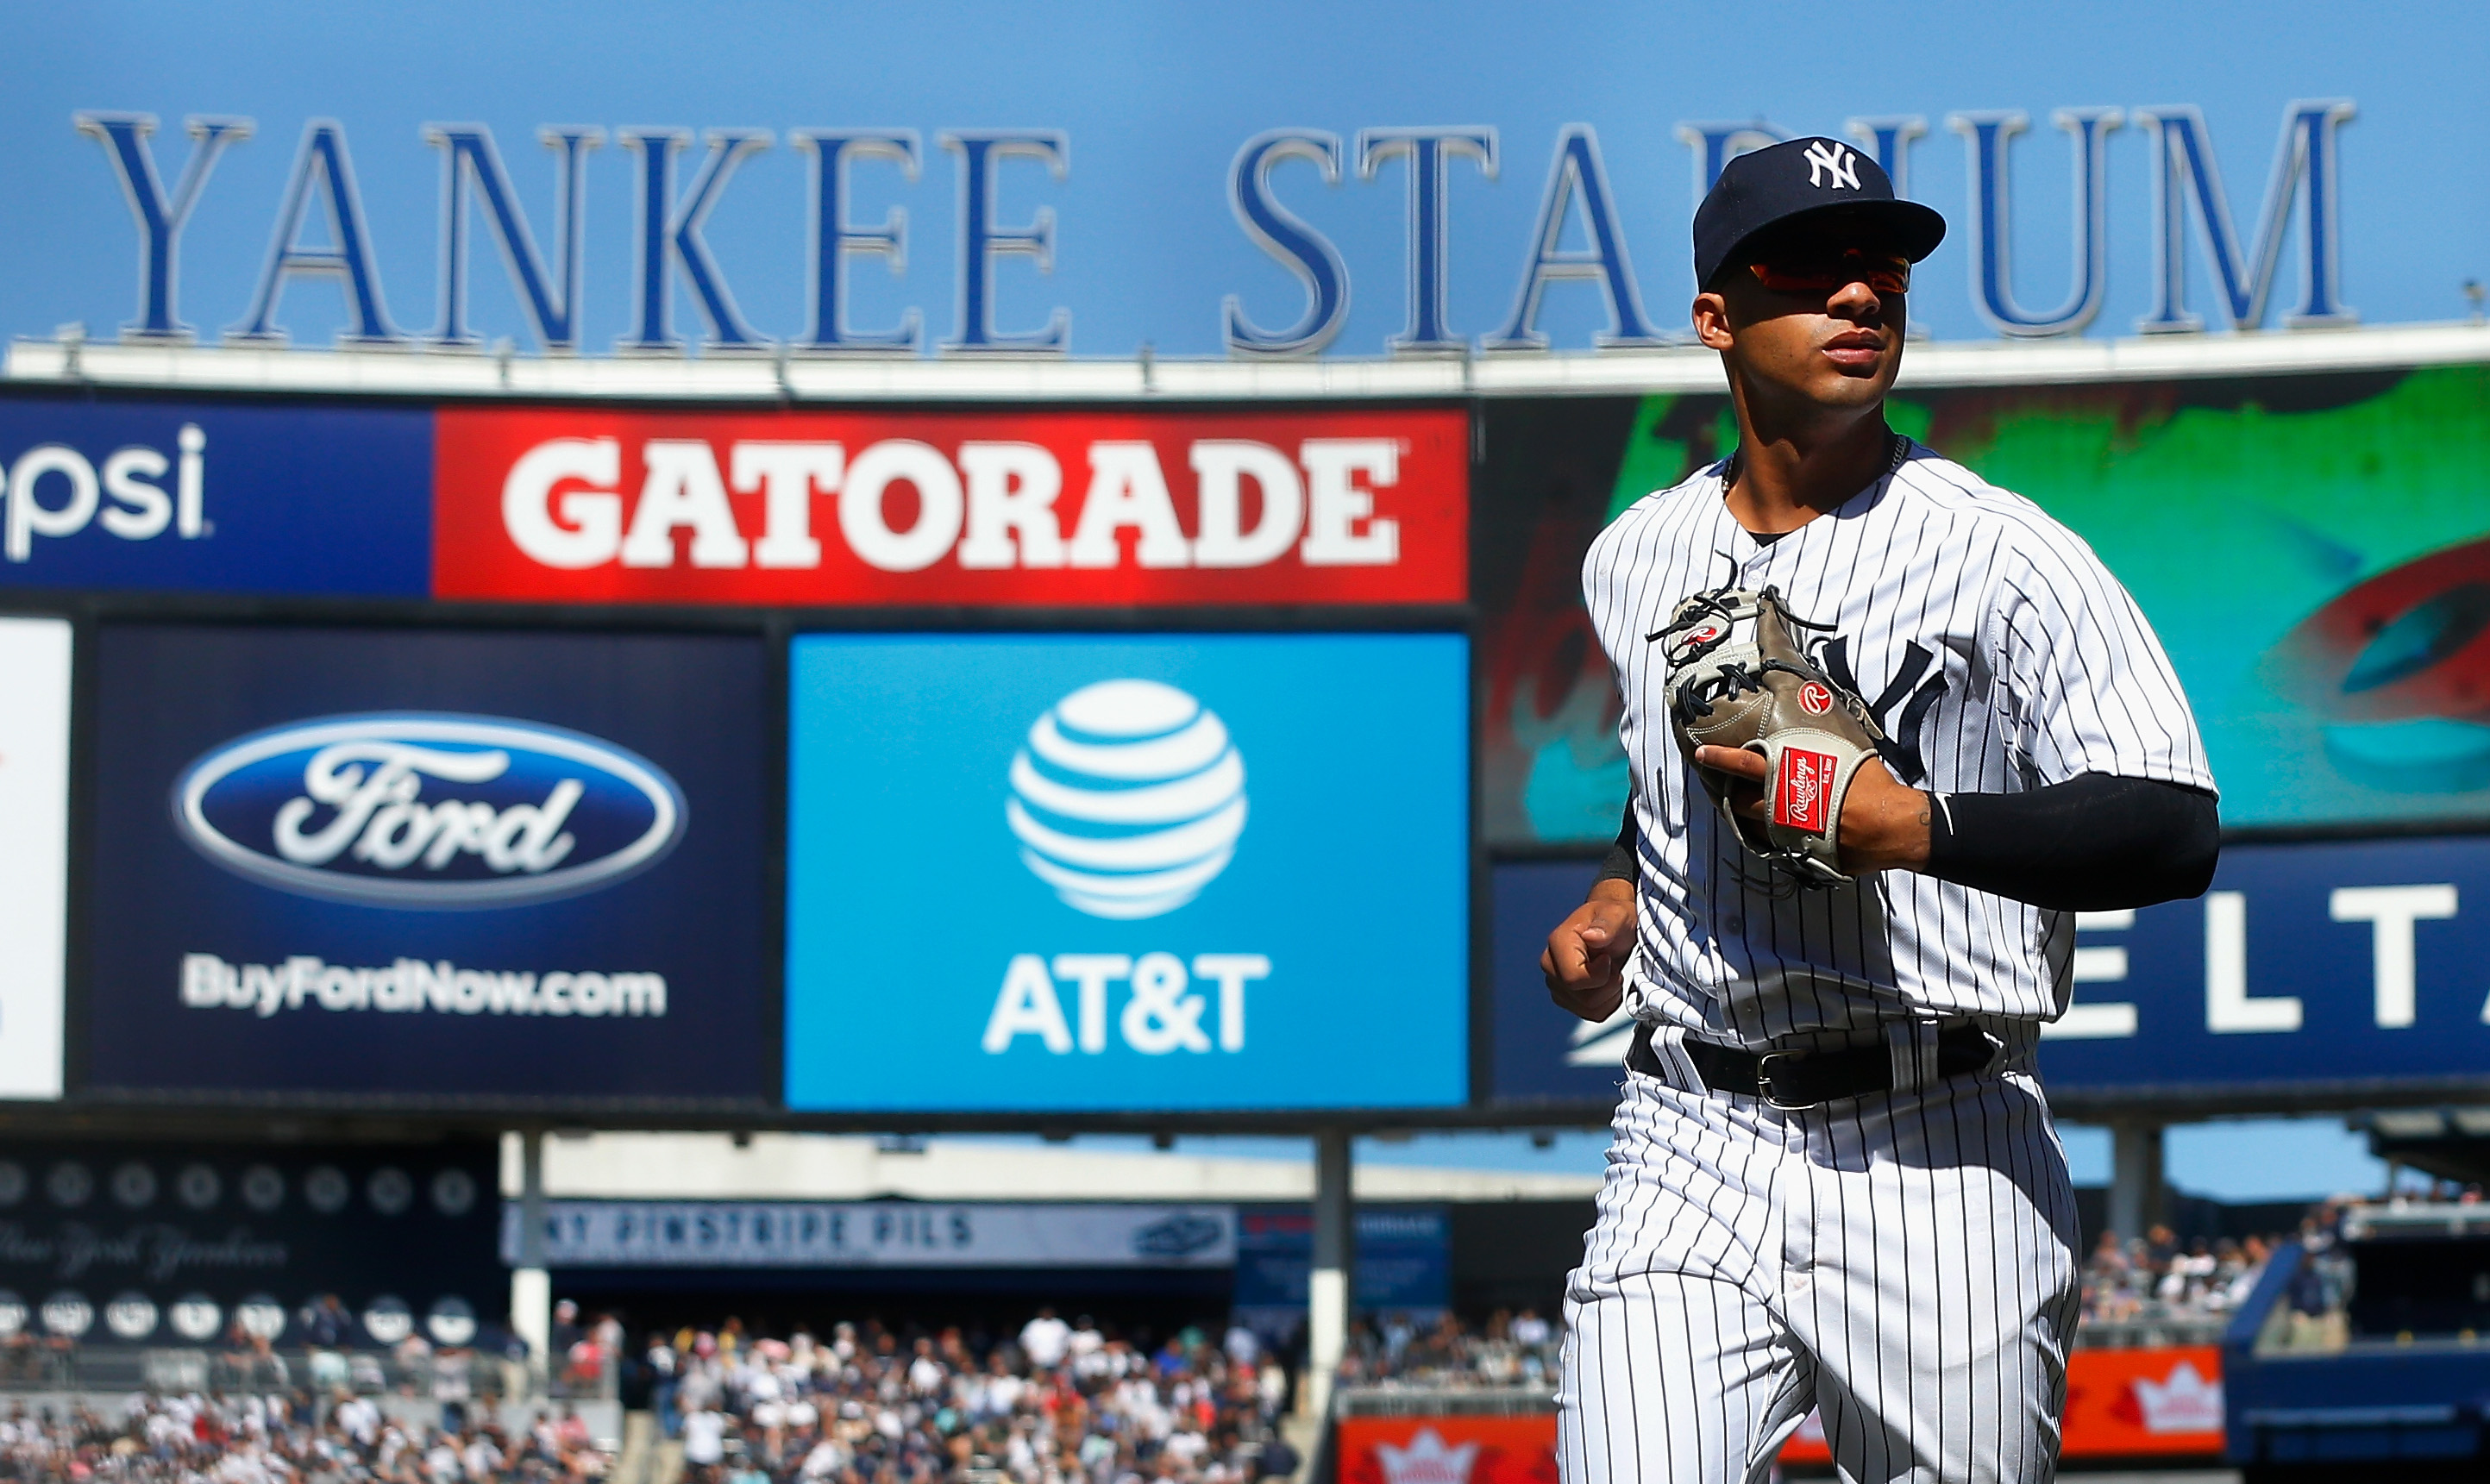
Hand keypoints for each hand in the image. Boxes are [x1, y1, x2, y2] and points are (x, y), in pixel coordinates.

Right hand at [1542, 878, 1635, 1021]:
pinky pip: (1591, 1015)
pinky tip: (1608, 985)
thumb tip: (1592, 937)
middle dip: (1607, 986)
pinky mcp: (1566, 997)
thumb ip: (1607, 924)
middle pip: (1583, 998)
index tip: (1609, 959)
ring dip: (1609, 995)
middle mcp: (1550, 964)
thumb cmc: (1614, 919)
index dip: (1600, 975)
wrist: (1613, 927)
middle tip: (1612, 966)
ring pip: (1587, 1009)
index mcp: (1558, 942)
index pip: (1574, 979)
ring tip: (1610, 973)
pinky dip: (1607, 1004)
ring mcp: (1556, 983)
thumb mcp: (1618, 915)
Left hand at [1691, 744, 1931, 872]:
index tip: (1702, 754)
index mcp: (1788, 776)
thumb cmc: (1870, 785)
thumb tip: (1813, 725)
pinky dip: (1767, 836)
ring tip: (1744, 810)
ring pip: (1751, 826)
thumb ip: (1817, 745)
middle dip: (1729, 795)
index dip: (1720, 758)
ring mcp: (1786, 832)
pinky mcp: (1797, 852)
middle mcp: (1780, 806)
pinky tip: (1772, 831)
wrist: (1890, 825)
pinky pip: (1773, 845)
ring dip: (1744, 817)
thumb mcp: (1842, 754)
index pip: (1744, 764)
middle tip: (1726, 789)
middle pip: (1738, 801)